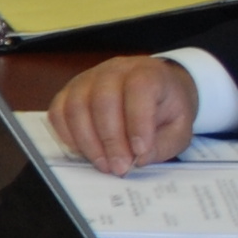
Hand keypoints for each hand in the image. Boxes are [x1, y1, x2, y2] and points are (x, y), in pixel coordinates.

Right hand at [48, 56, 200, 172]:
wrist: (154, 90)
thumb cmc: (166, 109)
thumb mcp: (179, 128)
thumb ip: (163, 144)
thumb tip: (138, 159)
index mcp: (148, 73)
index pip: (139, 88)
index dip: (138, 121)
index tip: (140, 152)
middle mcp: (114, 70)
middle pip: (103, 98)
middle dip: (110, 139)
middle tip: (119, 167)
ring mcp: (87, 79)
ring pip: (76, 106)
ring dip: (88, 141)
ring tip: (104, 164)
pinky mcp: (69, 92)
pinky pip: (58, 112)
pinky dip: (67, 135)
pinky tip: (84, 151)